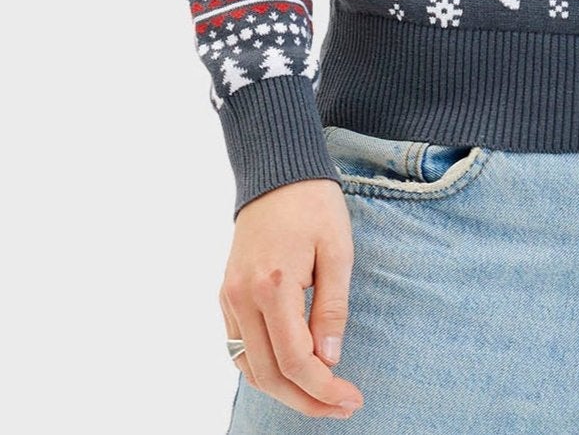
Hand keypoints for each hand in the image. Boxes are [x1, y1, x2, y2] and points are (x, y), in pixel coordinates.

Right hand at [220, 177, 364, 418]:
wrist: (277, 171)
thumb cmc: (314, 205)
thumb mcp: (338, 251)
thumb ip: (332, 309)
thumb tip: (329, 361)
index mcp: (273, 285)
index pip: (294, 360)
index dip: (323, 388)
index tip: (352, 399)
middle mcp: (243, 298)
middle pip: (269, 375)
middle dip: (307, 400)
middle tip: (343, 407)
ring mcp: (229, 298)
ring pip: (250, 369)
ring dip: (284, 391)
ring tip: (321, 396)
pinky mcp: (226, 295)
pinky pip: (239, 349)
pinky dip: (263, 370)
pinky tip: (292, 372)